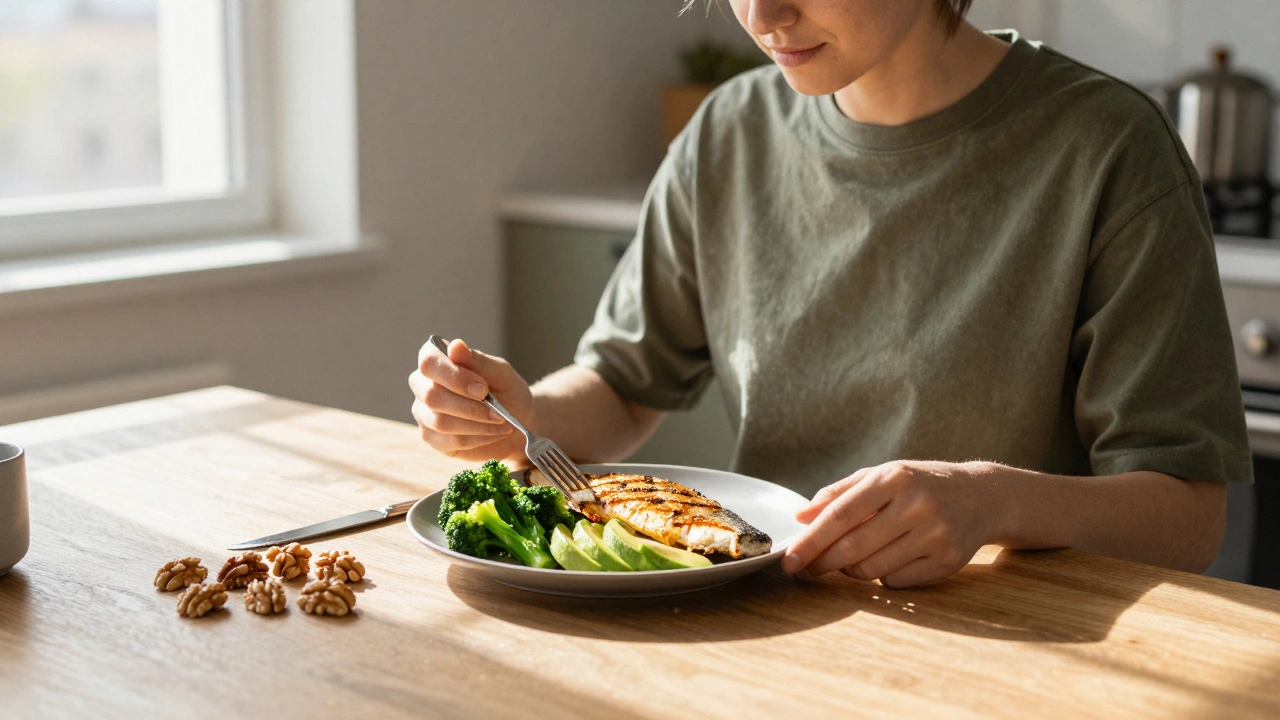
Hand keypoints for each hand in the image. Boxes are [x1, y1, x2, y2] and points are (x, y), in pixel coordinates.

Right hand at [408, 337, 531, 462]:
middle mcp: (423, 385)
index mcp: (436, 361)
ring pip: (441, 422)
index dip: (455, 377)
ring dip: (477, 424)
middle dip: (469, 406)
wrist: (517, 420)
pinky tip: (494, 433)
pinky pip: (451, 441)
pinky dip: (479, 438)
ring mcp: (424, 413)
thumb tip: (455, 346)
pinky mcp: (432, 438)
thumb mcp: (501, 373)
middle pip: (431, 396)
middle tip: (498, 412)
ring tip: (501, 422)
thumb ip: (478, 360)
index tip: (483, 388)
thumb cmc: (506, 390)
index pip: (429, 363)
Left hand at [780, 460, 1005, 587]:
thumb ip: (839, 494)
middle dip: (822, 564)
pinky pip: (895, 581)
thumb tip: (800, 518)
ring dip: (850, 570)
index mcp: (894, 478)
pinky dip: (881, 576)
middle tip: (804, 571)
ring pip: (872, 569)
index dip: (811, 541)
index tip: (789, 560)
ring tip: (848, 559)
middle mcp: (916, 505)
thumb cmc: (920, 484)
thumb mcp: (882, 475)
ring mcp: (935, 535)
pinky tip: (887, 560)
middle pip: (854, 547)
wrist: (982, 496)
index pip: (841, 515)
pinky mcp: (947, 562)